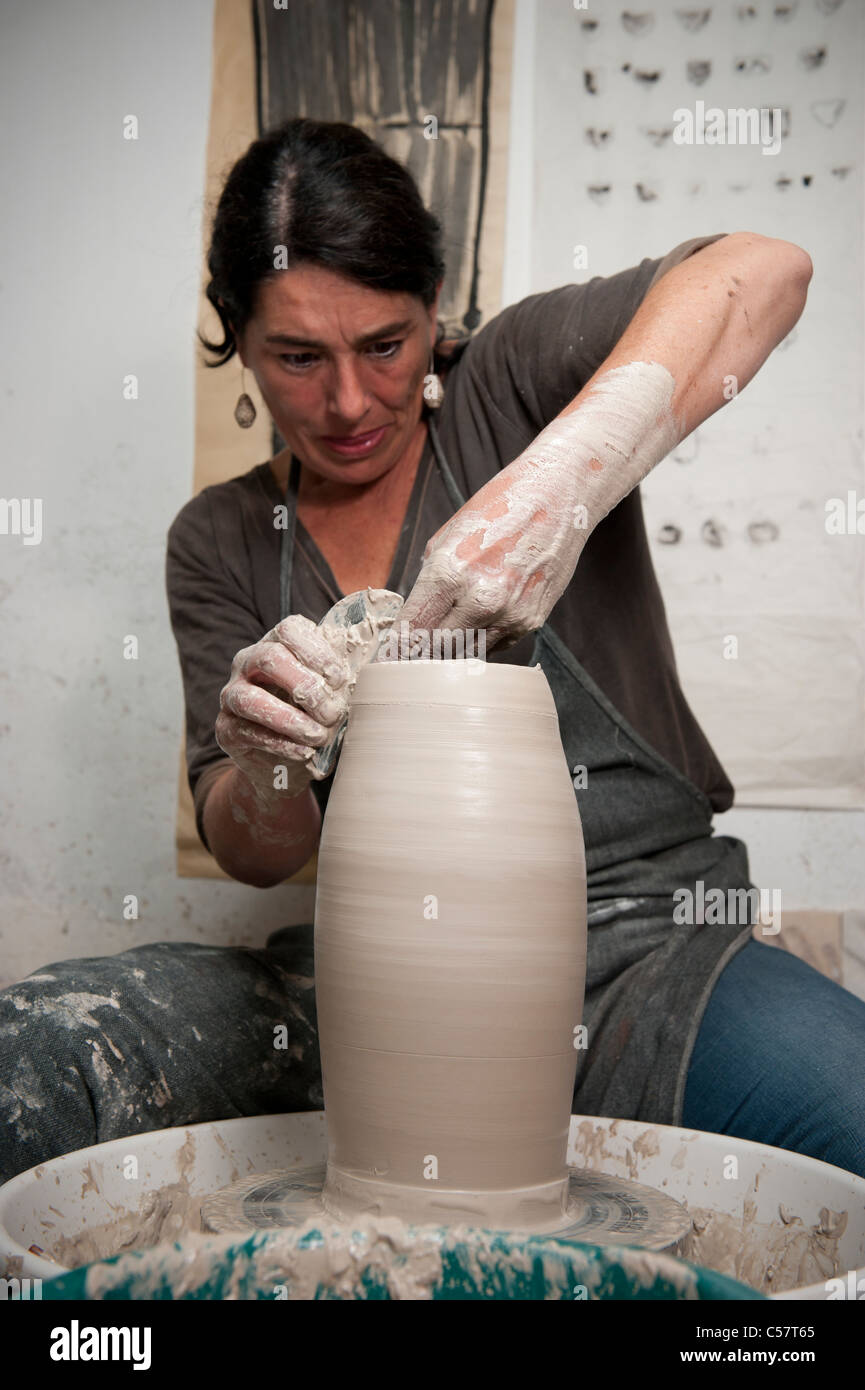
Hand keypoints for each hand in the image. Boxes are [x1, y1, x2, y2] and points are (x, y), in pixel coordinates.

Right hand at [215, 614, 349, 799]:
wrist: (285, 763)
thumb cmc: (313, 718)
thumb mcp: (331, 694)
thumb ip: (341, 675)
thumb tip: (369, 659)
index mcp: (276, 644)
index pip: (289, 629)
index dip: (317, 651)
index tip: (340, 679)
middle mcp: (248, 663)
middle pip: (270, 658)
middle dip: (306, 686)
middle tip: (333, 712)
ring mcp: (232, 695)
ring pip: (251, 699)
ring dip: (291, 720)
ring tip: (318, 736)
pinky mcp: (226, 729)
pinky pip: (249, 732)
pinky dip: (281, 744)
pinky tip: (304, 752)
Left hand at [398, 362, 680, 650]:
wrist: (557, 494)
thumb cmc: (498, 507)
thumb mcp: (447, 536)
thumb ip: (428, 580)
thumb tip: (416, 617)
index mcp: (448, 572)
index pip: (412, 628)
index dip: (396, 648)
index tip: (387, 661)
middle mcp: (479, 599)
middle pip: (437, 647)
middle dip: (422, 651)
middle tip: (412, 654)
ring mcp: (509, 614)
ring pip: (468, 651)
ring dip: (455, 645)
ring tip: (450, 631)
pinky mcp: (531, 621)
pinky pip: (497, 644)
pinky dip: (484, 637)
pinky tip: (483, 616)